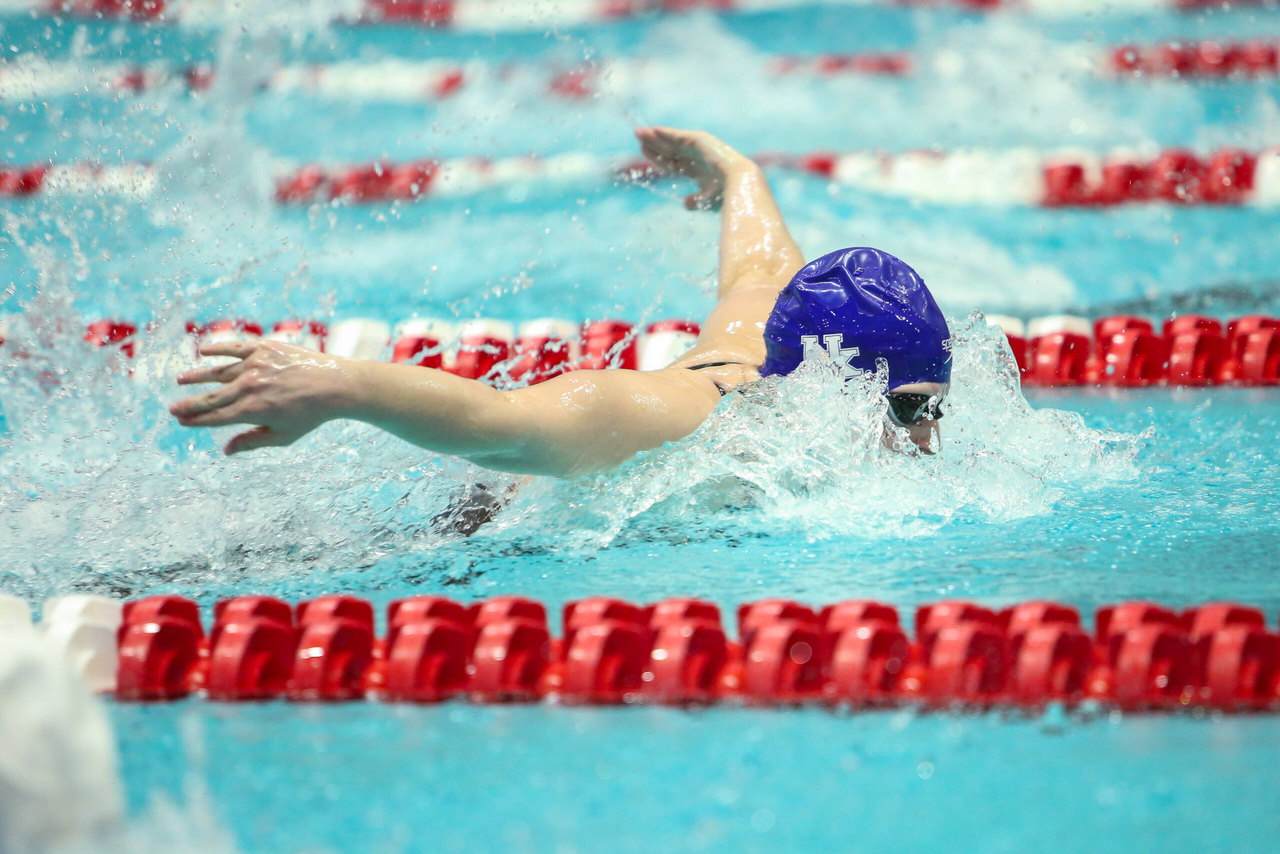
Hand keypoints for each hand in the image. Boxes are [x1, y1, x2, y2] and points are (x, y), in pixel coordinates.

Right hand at [170, 340, 356, 454]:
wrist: (336, 385)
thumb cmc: (311, 415)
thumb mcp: (282, 436)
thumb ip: (252, 442)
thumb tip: (226, 451)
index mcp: (251, 410)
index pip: (215, 417)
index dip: (196, 420)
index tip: (181, 421)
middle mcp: (249, 386)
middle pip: (212, 396)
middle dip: (191, 404)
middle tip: (172, 408)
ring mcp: (255, 365)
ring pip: (219, 371)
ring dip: (198, 376)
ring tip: (180, 380)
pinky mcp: (265, 348)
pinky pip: (236, 347)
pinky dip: (218, 349)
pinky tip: (203, 352)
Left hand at [634, 126, 747, 210]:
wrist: (740, 186)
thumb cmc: (727, 197)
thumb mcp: (706, 201)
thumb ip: (695, 200)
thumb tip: (686, 204)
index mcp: (699, 171)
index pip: (673, 163)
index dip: (658, 158)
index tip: (644, 152)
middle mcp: (698, 157)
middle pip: (670, 150)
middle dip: (654, 144)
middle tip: (637, 137)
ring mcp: (700, 148)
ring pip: (672, 141)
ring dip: (656, 136)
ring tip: (639, 132)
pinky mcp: (701, 140)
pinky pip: (679, 136)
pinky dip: (666, 132)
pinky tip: (653, 130)